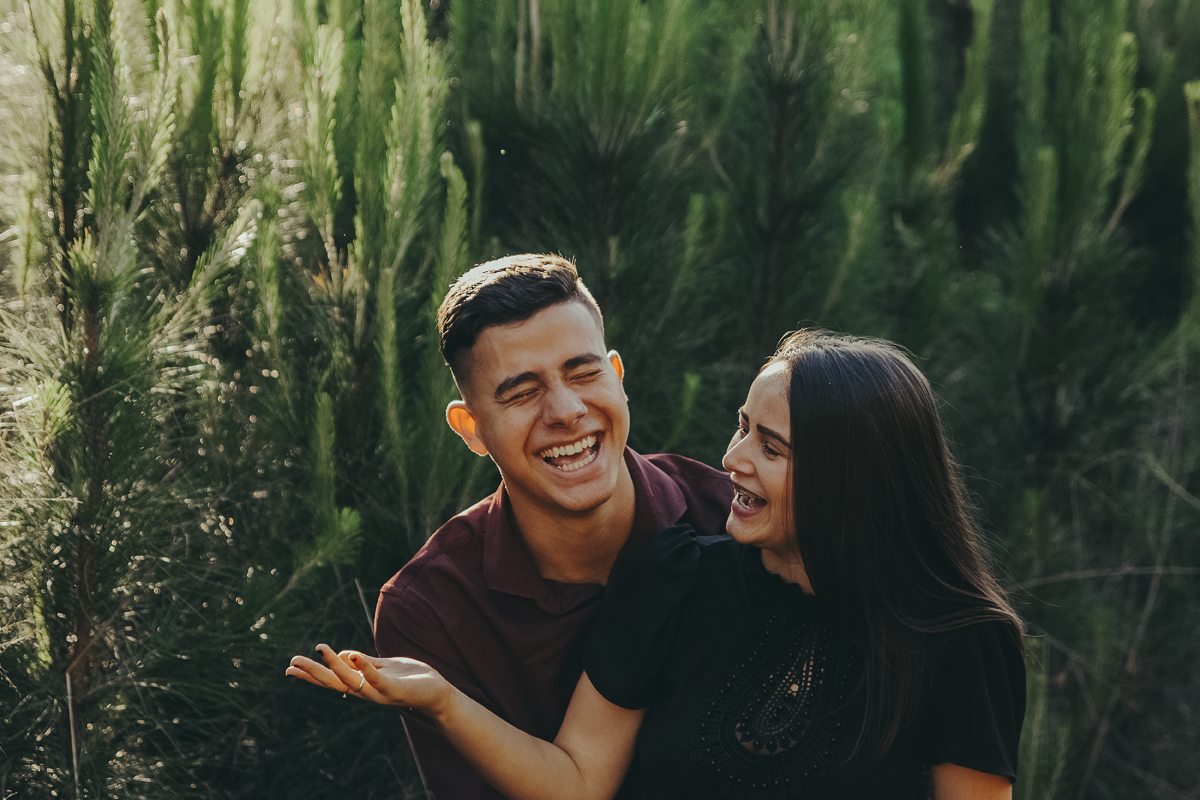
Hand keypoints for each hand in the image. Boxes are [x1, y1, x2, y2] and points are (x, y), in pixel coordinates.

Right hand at [286, 644, 456, 714]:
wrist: (436, 691)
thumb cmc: (409, 678)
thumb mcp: (382, 666)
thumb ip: (363, 662)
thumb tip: (340, 655)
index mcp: (361, 684)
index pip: (331, 680)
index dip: (311, 674)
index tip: (289, 667)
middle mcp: (365, 691)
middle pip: (334, 683)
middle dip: (313, 673)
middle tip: (292, 663)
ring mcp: (379, 692)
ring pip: (352, 682)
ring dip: (335, 666)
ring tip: (322, 649)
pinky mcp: (395, 689)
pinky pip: (377, 679)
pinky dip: (365, 668)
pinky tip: (354, 655)